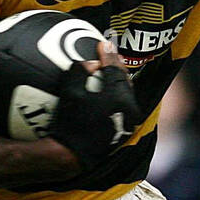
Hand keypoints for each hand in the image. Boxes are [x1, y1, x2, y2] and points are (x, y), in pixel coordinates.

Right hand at [49, 40, 141, 171]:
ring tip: (110, 70)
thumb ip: (80, 72)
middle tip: (109, 54)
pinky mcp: (124, 130)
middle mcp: (130, 110)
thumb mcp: (70, 93)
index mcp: (120, 98)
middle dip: (117, 65)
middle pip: (126, 81)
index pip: (116, 70)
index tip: (103, 44)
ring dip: (119, 80)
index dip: (108, 55)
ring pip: (127, 93)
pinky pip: (124, 106)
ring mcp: (129, 121)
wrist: (72, 155)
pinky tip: (108, 91)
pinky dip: (117, 95)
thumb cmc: (70, 123)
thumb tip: (90, 63)